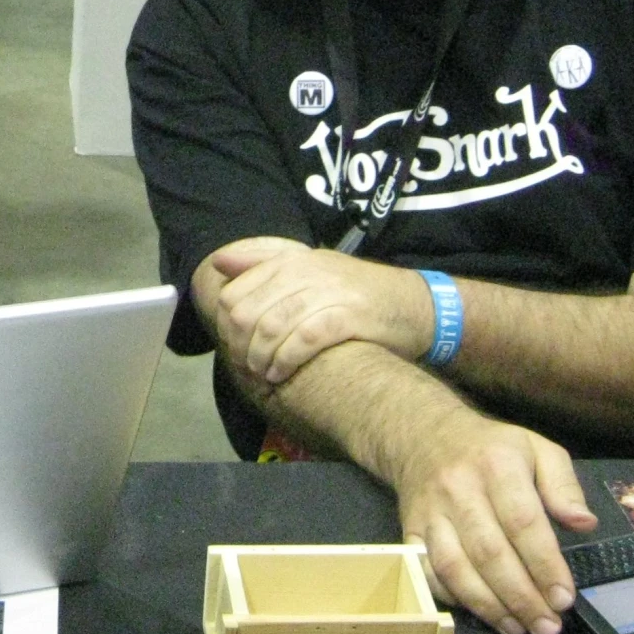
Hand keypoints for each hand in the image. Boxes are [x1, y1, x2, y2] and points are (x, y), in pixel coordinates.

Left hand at [207, 238, 432, 383]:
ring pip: (273, 326)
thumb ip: (265, 261)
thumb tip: (220, 261)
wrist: (413, 305)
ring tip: (260, 373)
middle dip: (240, 344)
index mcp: (292, 259)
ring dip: (259, 357)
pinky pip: (303, 340)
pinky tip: (280, 374)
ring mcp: (328, 292)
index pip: (237, 290)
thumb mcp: (312, 267)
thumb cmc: (356, 291)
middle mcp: (307, 271)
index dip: (226, 324)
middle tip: (244, 365)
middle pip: (249, 311)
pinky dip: (285, 360)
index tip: (232, 345)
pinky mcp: (348, 317)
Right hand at [394, 403, 595, 633]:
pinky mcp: (409, 531)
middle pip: (490, 553)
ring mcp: (430, 512)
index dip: (545, 566)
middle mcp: (458, 488)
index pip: (523, 522)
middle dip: (522, 598)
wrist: (424, 436)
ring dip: (489, 606)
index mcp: (497, 464)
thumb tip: (584, 524)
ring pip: (455, 568)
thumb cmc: (491, 449)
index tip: (564, 598)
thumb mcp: (537, 449)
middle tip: (547, 627)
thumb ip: (564, 485)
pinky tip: (482, 612)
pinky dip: (453, 598)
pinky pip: (428, 572)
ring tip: (518, 628)